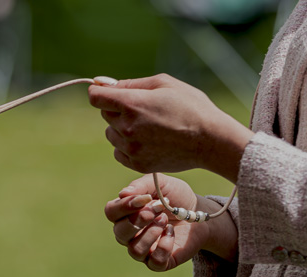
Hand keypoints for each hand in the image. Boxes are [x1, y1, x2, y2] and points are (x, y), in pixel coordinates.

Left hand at [88, 74, 253, 182]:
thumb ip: (131, 83)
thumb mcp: (165, 84)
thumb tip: (104, 84)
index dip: (99, 92)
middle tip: (143, 109)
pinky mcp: (136, 163)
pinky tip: (147, 140)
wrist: (211, 140)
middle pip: (105, 114)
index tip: (105, 92)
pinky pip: (118, 151)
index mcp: (132, 104)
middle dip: (117, 109)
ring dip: (121, 128)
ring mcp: (130, 147)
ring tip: (148, 126)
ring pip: (111, 133)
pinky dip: (127, 146)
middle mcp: (126, 127)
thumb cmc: (191, 107)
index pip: (96, 97)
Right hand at [104, 174, 236, 270]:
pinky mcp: (158, 263)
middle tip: (159, 208)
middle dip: (141, 219)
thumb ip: (142, 185)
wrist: (200, 213)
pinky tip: (171, 232)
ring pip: (135, 249)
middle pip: (120, 232)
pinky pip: (154, 261)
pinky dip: (165, 246)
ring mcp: (142, 250)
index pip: (111, 212)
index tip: (146, 198)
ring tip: (166, 220)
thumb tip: (123, 193)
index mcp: (124, 214)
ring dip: (152, 232)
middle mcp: (128, 234)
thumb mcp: (162, 185)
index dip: (125, 206)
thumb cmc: (177, 198)